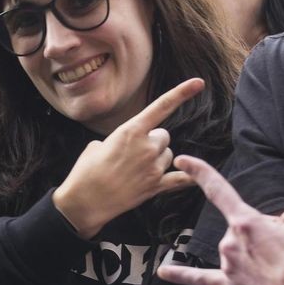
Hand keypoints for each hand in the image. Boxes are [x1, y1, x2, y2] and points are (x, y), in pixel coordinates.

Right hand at [53, 78, 202, 238]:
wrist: (84, 202)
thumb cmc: (85, 172)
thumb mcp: (97, 146)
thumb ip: (119, 141)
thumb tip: (128, 148)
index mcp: (130, 131)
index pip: (161, 107)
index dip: (182, 93)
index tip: (199, 82)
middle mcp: (146, 147)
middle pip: (163, 136)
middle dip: (152, 141)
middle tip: (133, 153)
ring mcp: (153, 167)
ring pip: (168, 155)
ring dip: (158, 159)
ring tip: (136, 170)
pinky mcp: (155, 186)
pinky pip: (180, 179)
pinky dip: (187, 177)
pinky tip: (196, 177)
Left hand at [157, 155, 283, 284]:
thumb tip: (277, 223)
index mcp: (245, 222)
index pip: (218, 190)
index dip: (199, 171)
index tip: (182, 160)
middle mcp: (229, 242)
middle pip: (240, 226)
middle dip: (261, 233)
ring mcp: (227, 264)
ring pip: (237, 249)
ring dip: (255, 253)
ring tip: (279, 267)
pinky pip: (201, 278)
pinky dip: (182, 275)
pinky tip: (163, 272)